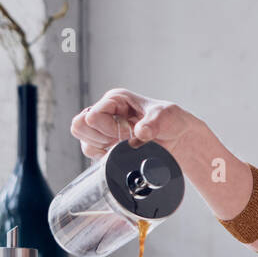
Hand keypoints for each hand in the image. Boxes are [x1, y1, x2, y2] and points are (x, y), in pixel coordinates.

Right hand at [69, 88, 199, 159]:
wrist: (177, 137)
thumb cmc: (171, 120)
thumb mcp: (166, 116)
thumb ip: (153, 123)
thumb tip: (140, 132)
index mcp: (116, 99)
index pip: (93, 116)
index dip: (110, 128)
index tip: (128, 132)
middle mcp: (105, 111)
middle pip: (80, 126)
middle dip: (101, 138)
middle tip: (122, 140)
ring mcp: (103, 128)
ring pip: (83, 141)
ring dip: (102, 148)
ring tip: (122, 146)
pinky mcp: (105, 144)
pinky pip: (91, 153)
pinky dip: (103, 157)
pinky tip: (119, 154)